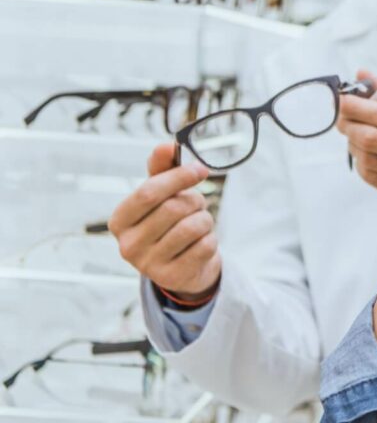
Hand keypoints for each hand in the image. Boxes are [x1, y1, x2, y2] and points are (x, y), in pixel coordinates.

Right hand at [108, 143, 220, 300]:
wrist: (182, 266)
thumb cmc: (169, 223)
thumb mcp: (161, 196)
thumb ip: (162, 169)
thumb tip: (166, 145)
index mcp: (119, 221)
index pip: (148, 192)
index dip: (178, 177)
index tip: (199, 169)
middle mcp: (128, 245)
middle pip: (173, 208)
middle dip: (194, 199)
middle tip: (198, 203)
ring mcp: (149, 265)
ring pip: (192, 226)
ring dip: (205, 219)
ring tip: (199, 222)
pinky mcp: (173, 277)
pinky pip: (205, 246)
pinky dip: (211, 239)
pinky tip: (201, 242)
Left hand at [337, 70, 376, 210]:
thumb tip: (361, 74)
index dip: (356, 107)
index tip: (342, 100)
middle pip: (370, 137)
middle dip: (347, 125)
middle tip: (341, 117)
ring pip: (366, 159)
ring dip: (351, 144)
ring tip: (353, 134)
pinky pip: (372, 177)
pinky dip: (360, 162)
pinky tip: (364, 153)